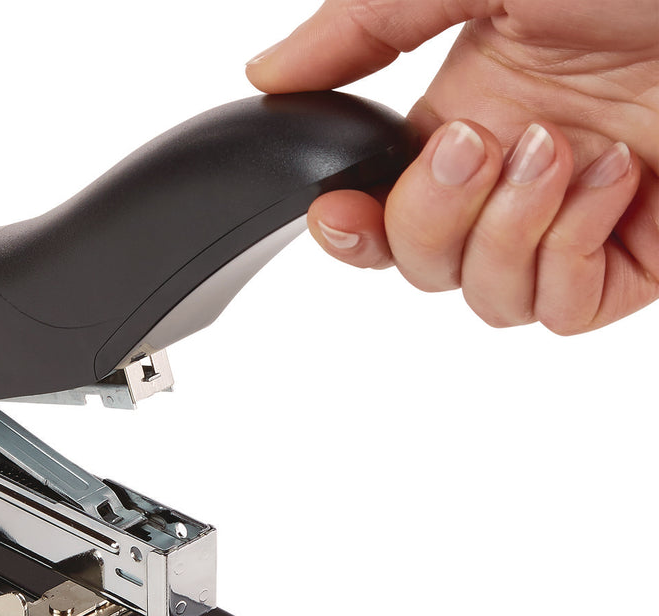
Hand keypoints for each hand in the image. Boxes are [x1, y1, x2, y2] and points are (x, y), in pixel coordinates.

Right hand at [245, 0, 658, 333]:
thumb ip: (364, 25)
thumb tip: (270, 75)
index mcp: (470, 102)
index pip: (376, 205)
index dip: (348, 228)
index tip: (340, 210)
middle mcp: (513, 169)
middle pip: (418, 266)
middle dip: (435, 218)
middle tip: (486, 141)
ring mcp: (572, 217)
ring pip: (483, 299)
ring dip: (508, 232)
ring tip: (566, 152)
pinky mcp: (634, 260)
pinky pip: (558, 311)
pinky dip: (569, 258)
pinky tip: (613, 184)